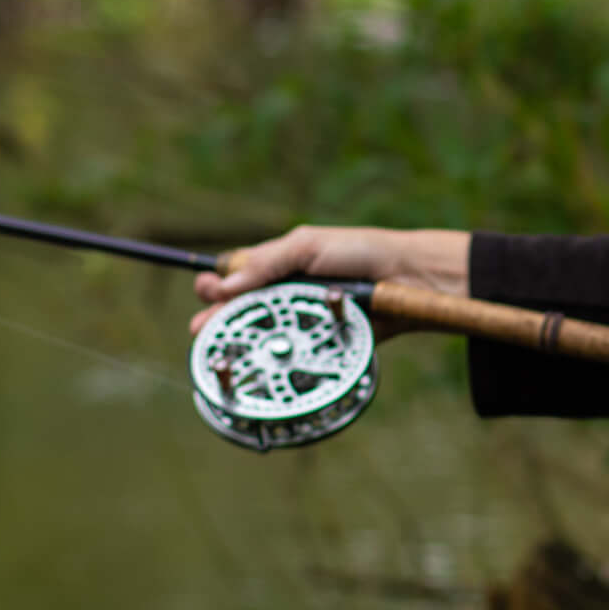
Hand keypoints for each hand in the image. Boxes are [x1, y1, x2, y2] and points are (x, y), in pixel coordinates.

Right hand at [190, 225, 469, 335]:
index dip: (218, 285)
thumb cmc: (360, 251)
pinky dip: (280, 357)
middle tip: (200, 329)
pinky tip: (261, 363)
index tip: (205, 292)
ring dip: (243, 341)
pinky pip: (298, 353)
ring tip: (221, 347)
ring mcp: (307, 319)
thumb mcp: (307, 246)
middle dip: (220, 318)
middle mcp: (291, 293)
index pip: (240, 276)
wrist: (408, 276)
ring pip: (267, 334)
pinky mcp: (326, 342)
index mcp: (283, 265)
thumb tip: (225, 283)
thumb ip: (267, 263)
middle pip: (246, 308)